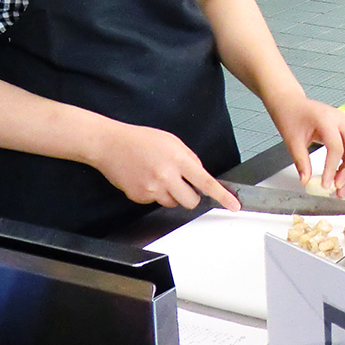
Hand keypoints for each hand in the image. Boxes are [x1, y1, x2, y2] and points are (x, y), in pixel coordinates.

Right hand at [92, 122, 241, 211]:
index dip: (222, 196)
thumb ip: (190, 159)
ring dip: (172, 194)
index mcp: (178, 160)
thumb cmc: (141, 140)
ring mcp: (152, 189)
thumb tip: (200, 175)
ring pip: (173, 203)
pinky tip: (146, 178)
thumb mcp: (173, 142)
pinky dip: (155, 193)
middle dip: (191, 196)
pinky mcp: (139, 197)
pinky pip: (156, 201)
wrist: (110, 145)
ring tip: (158, 176)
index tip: (234, 205)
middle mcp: (166, 177)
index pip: (206, 182)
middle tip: (183, 184)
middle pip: (191, 201)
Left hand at [269, 95, 344, 196]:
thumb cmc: (290, 116)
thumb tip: (306, 181)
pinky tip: (339, 177)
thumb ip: (301, 161)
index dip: (332, 168)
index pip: (337, 147)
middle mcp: (340, 120)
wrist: (290, 103)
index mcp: (326, 119)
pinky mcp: (344, 130)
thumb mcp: (291, 140)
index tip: (326, 185)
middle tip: (339, 189)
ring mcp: (344, 124)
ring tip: (340, 188)